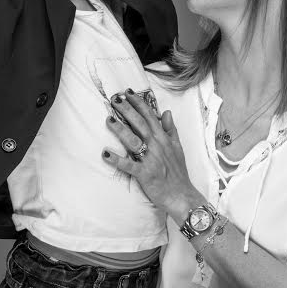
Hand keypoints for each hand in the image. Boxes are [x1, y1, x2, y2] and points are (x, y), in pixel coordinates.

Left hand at [103, 89, 204, 220]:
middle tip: (115, 98)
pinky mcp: (144, 174)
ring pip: (133, 141)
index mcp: (163, 138)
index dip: (139, 103)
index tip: (128, 92)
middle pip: (140, 124)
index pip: (150, 116)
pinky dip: (117, 160)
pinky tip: (105, 154)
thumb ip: (171, 129)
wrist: (181, 195)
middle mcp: (157, 146)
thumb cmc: (178, 173)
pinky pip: (129, 166)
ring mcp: (150, 159)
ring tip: (108, 119)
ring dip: (120, 130)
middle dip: (127, 110)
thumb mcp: (177, 147)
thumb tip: (166, 112)